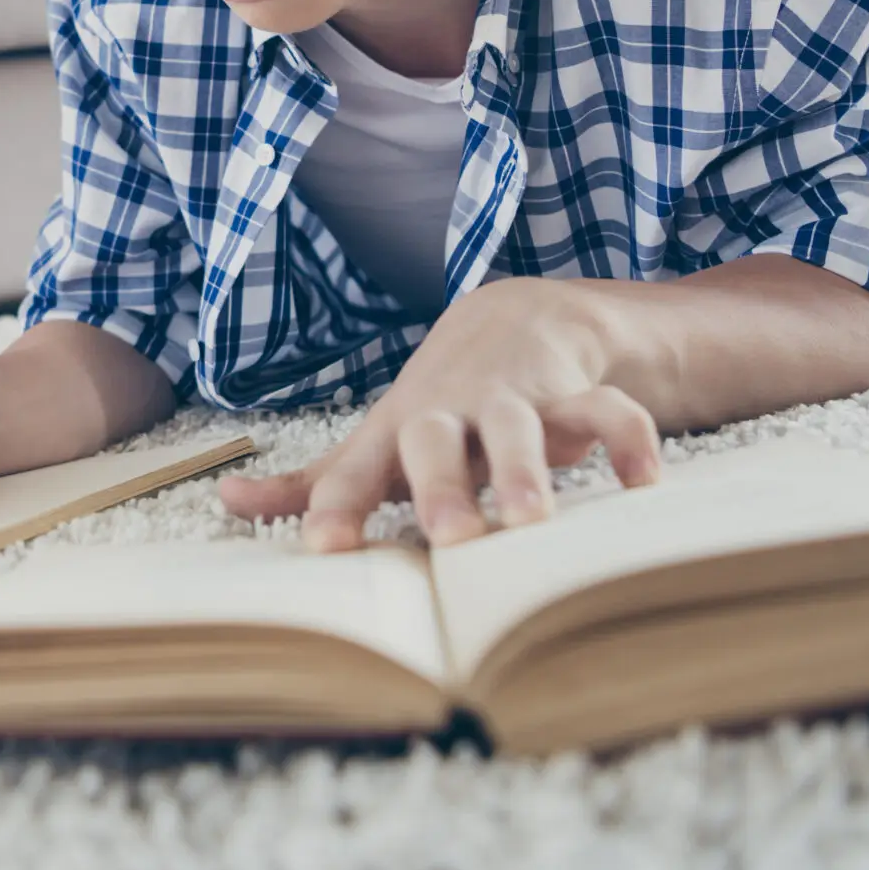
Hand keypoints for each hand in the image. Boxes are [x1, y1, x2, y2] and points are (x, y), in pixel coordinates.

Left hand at [218, 278, 661, 550]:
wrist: (519, 321)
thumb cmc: (436, 407)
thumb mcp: (376, 440)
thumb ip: (314, 482)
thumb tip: (226, 501)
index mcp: (397, 432)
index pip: (358, 469)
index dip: (340, 505)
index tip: (325, 548)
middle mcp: (451, 412)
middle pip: (436, 439)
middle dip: (442, 485)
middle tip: (450, 537)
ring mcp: (514, 399)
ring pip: (519, 425)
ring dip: (525, 468)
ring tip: (532, 521)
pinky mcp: (577, 393)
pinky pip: (610, 410)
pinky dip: (629, 441)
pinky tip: (641, 484)